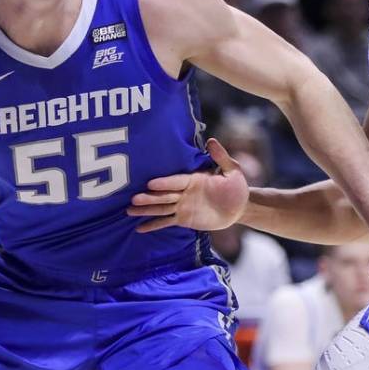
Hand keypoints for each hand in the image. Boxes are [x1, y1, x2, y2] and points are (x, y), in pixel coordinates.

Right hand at [128, 138, 247, 232]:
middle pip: (164, 195)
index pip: (176, 181)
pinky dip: (153, 225)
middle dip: (149, 198)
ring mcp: (182, 206)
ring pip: (161, 208)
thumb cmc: (236, 186)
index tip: (150, 184)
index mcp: (193, 179)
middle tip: (133, 200)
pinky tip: (139, 228)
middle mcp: (184, 192)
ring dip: (146, 210)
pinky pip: (166, 222)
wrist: (239, 206)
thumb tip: (210, 141)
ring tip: (129, 211)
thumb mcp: (232, 170)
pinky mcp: (183, 219)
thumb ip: (221, 157)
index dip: (164, 183)